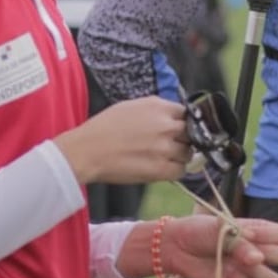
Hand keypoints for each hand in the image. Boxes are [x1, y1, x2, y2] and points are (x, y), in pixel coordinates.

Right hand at [53, 96, 188, 184]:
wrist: (87, 150)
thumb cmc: (103, 128)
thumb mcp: (130, 106)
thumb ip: (155, 109)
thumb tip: (172, 116)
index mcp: (158, 106)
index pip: (187, 113)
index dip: (182, 122)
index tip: (178, 129)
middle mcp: (166, 126)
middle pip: (191, 133)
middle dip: (183, 138)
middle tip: (169, 144)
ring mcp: (165, 148)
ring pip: (188, 153)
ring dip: (179, 155)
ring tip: (161, 156)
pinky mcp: (161, 169)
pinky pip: (181, 170)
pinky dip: (175, 170)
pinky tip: (161, 167)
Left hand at [162, 215, 277, 277]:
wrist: (177, 247)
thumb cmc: (198, 231)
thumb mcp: (219, 228)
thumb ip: (241, 242)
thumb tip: (258, 259)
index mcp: (258, 231)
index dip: (273, 236)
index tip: (250, 234)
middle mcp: (259, 251)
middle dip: (273, 256)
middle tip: (248, 252)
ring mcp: (250, 270)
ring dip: (259, 274)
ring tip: (238, 264)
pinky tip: (228, 274)